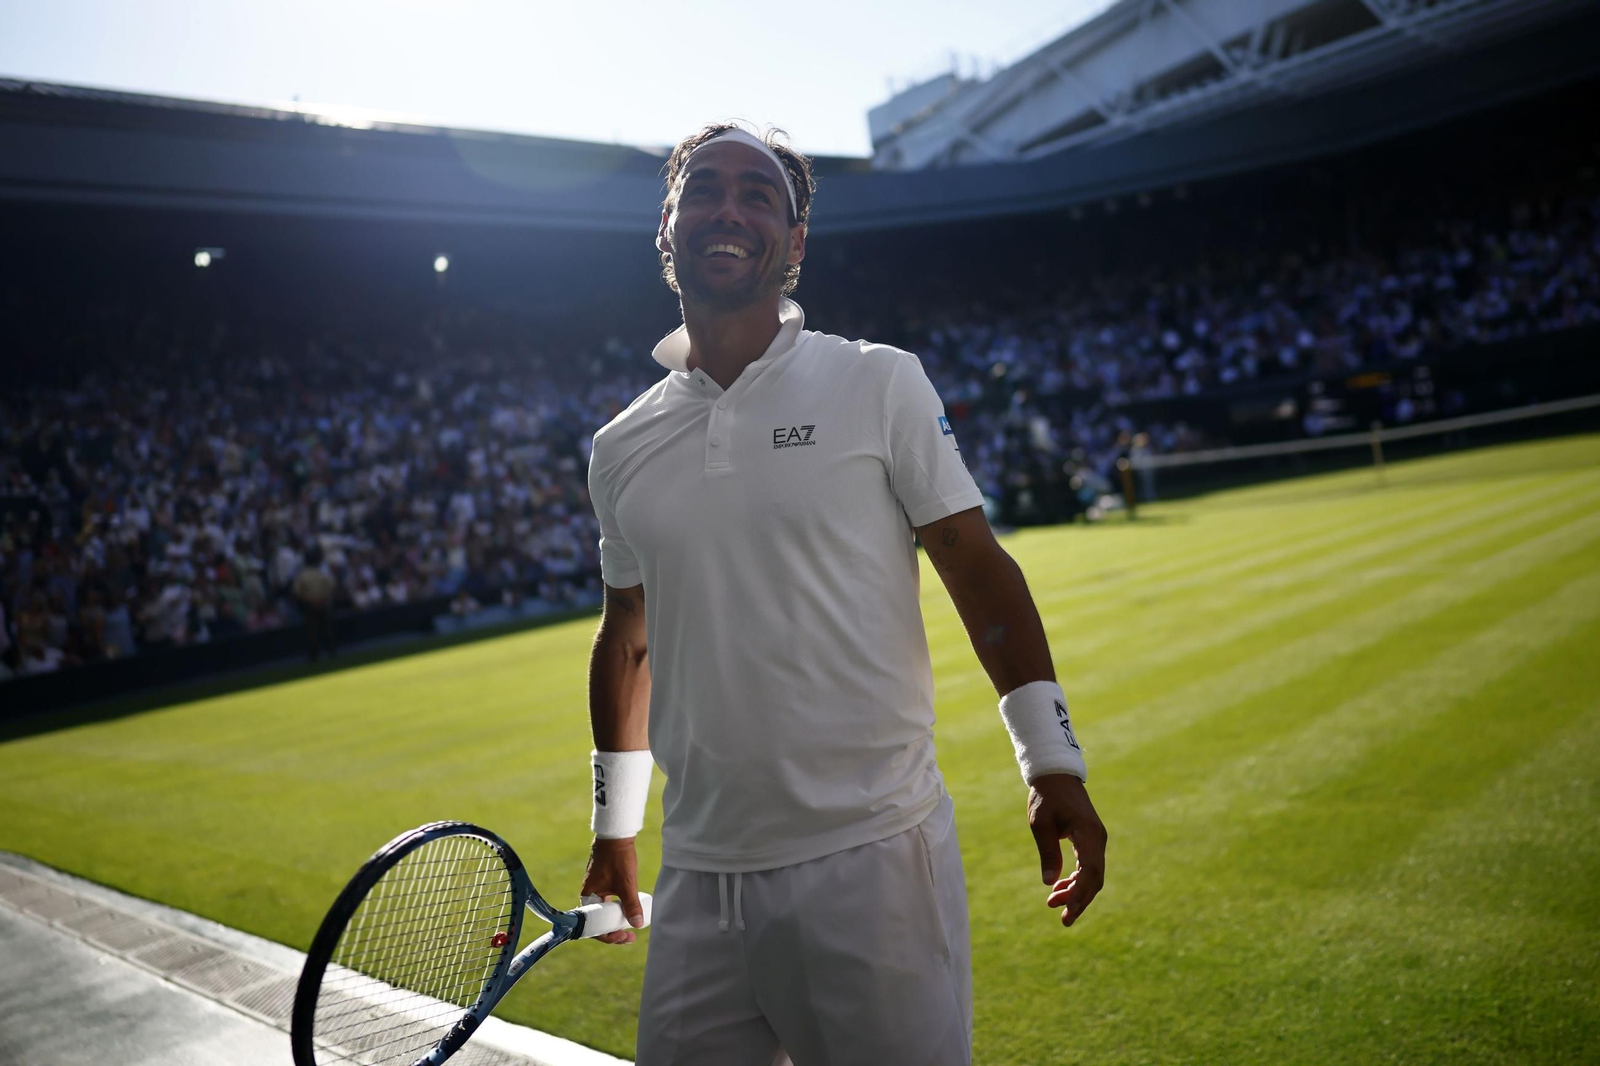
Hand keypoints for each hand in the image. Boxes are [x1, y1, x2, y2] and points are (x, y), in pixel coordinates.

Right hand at [579, 837, 645, 944]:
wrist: (616, 835)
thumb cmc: (617, 858)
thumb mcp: (626, 884)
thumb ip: (631, 905)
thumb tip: (637, 924)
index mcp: (589, 897)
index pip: (594, 927)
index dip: (609, 936)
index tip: (624, 937)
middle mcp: (589, 895)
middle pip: (599, 922)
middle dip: (614, 932)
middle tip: (630, 936)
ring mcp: (596, 889)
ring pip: (605, 913)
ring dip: (616, 922)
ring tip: (631, 928)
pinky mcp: (603, 884)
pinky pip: (608, 903)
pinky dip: (617, 910)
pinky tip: (628, 911)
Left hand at [1028, 773, 1106, 927]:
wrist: (1056, 777)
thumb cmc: (1046, 797)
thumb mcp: (1040, 824)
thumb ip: (1047, 852)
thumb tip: (1049, 883)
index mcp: (1088, 833)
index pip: (1090, 871)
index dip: (1080, 893)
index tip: (1068, 911)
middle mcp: (1097, 839)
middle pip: (1094, 878)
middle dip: (1080, 901)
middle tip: (1064, 921)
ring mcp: (1096, 840)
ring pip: (1092, 875)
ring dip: (1076, 892)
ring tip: (1053, 904)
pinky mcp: (1090, 841)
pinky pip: (1088, 867)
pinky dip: (1076, 880)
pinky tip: (1059, 889)